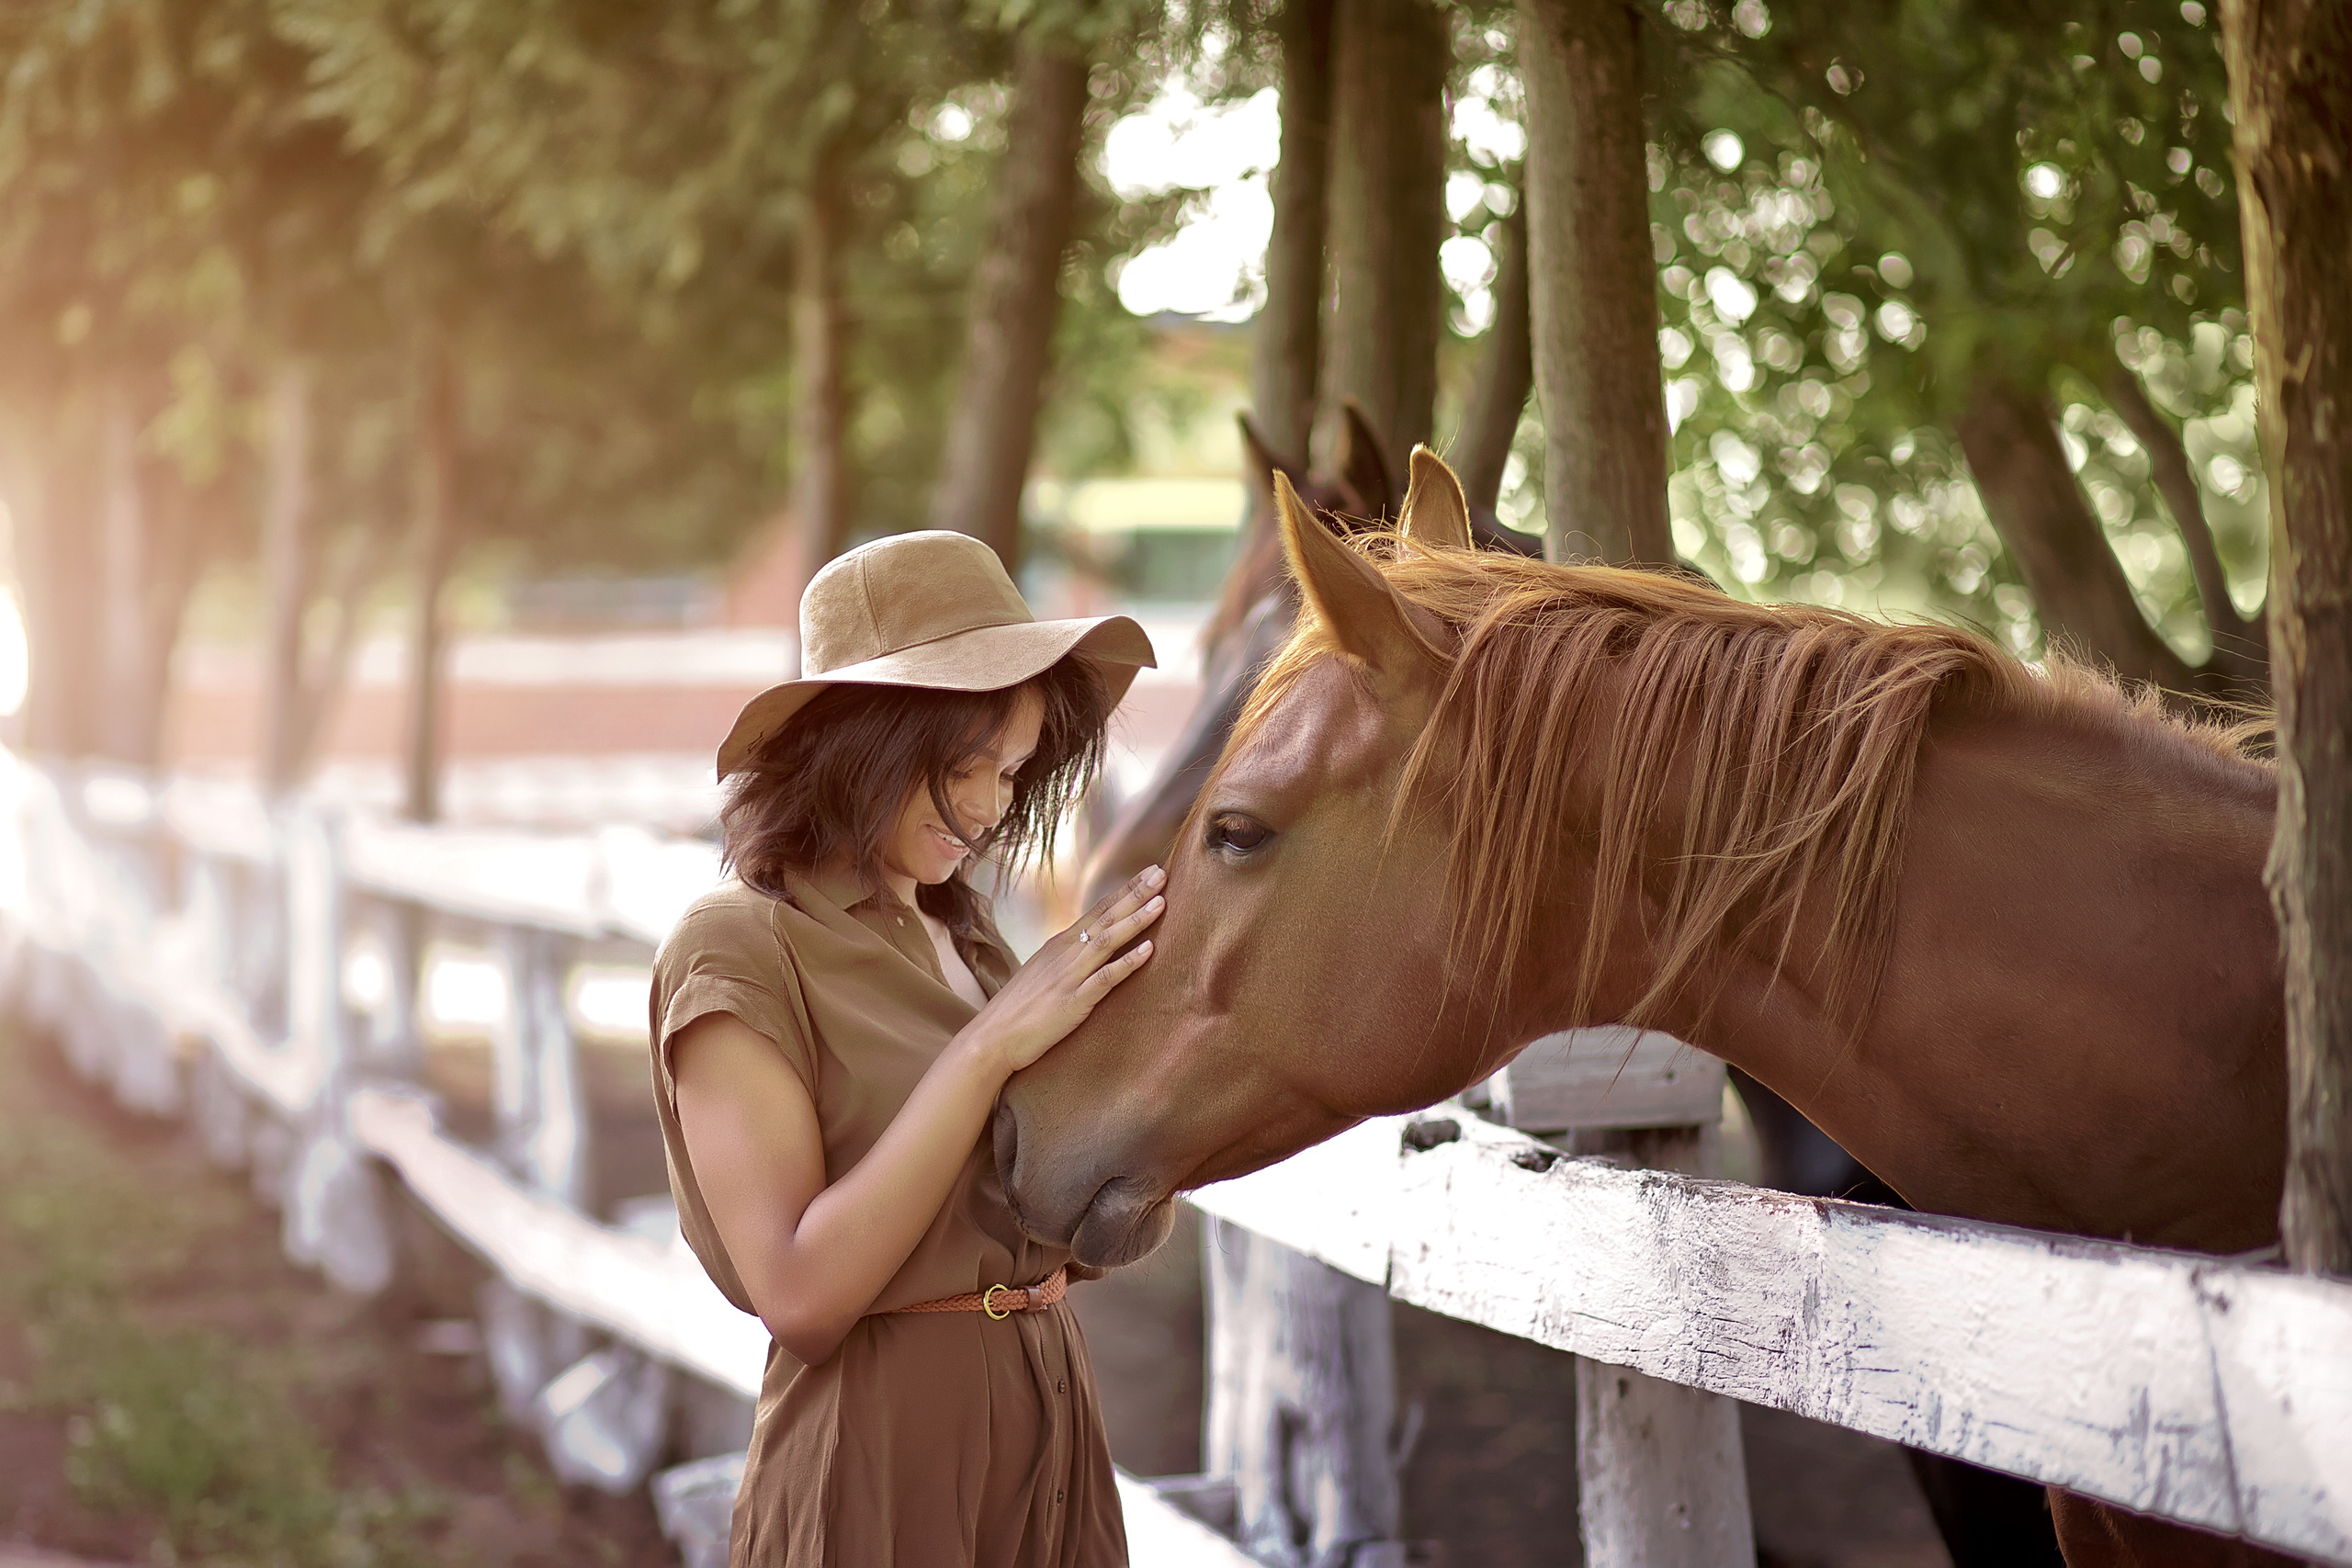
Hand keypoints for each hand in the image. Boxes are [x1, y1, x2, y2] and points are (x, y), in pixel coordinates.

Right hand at [963, 865, 1164, 1075]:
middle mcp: (1066, 954)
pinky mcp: (1073, 1002)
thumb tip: (1088, 948)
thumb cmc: (1017, 1009)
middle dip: (1136, 894)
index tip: (1149, 872)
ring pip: (1107, 940)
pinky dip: (1128, 962)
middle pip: (1106, 917)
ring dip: (1135, 920)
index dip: (1126, 891)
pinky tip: (1149, 949)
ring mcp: (1069, 976)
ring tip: (1161, 902)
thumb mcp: (1043, 972)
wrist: (991, 1037)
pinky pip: (1105, 978)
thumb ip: (1066, 959)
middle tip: (1161, 873)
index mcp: (1060, 945)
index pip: (1099, 911)